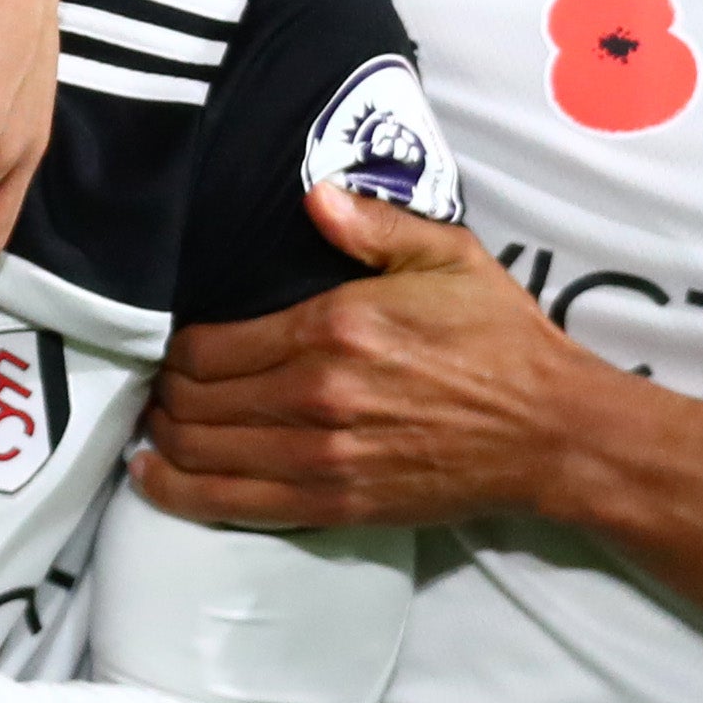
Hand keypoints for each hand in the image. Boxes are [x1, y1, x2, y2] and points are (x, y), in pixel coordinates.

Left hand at [140, 190, 598, 528]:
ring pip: (202, 453)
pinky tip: (153, 478)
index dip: (173, 346)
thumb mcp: (447, 257)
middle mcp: (317, 395)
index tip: (169, 343)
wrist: (550, 432)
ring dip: (162, 440)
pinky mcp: (336, 504)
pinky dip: (179, 493)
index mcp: (334, 327)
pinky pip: (234, 504)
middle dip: (161, 392)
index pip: (210, 344)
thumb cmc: (499, 339)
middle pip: (195, 400)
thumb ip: (373, 225)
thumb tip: (312, 198)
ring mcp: (323, 457)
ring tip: (153, 426)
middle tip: (156, 384)